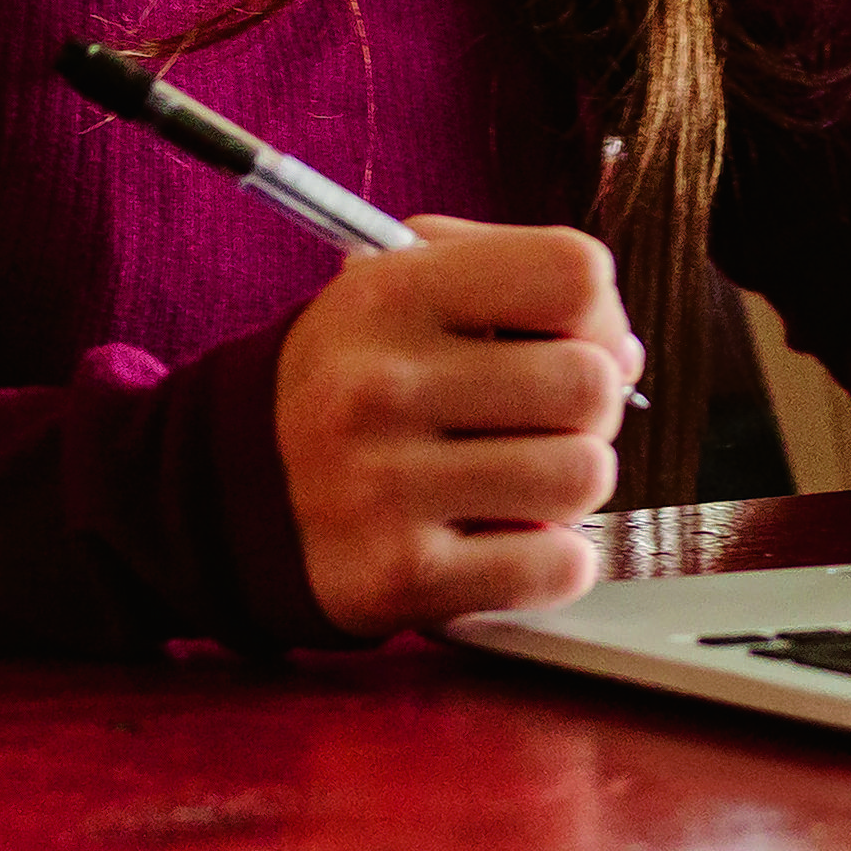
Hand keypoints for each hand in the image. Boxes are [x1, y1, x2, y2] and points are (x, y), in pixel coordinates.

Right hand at [278, 222, 644, 635]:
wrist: (226, 492)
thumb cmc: (350, 381)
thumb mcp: (397, 288)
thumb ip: (513, 282)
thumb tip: (623, 352)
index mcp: (389, 293)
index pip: (572, 272)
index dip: (595, 310)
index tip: (562, 340)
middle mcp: (380, 386)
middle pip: (591, 383)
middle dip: (587, 407)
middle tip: (535, 422)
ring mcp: (384, 487)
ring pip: (585, 476)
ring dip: (568, 485)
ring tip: (511, 479)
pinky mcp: (400, 578)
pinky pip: (557, 566)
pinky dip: (551, 560)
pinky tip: (500, 539)